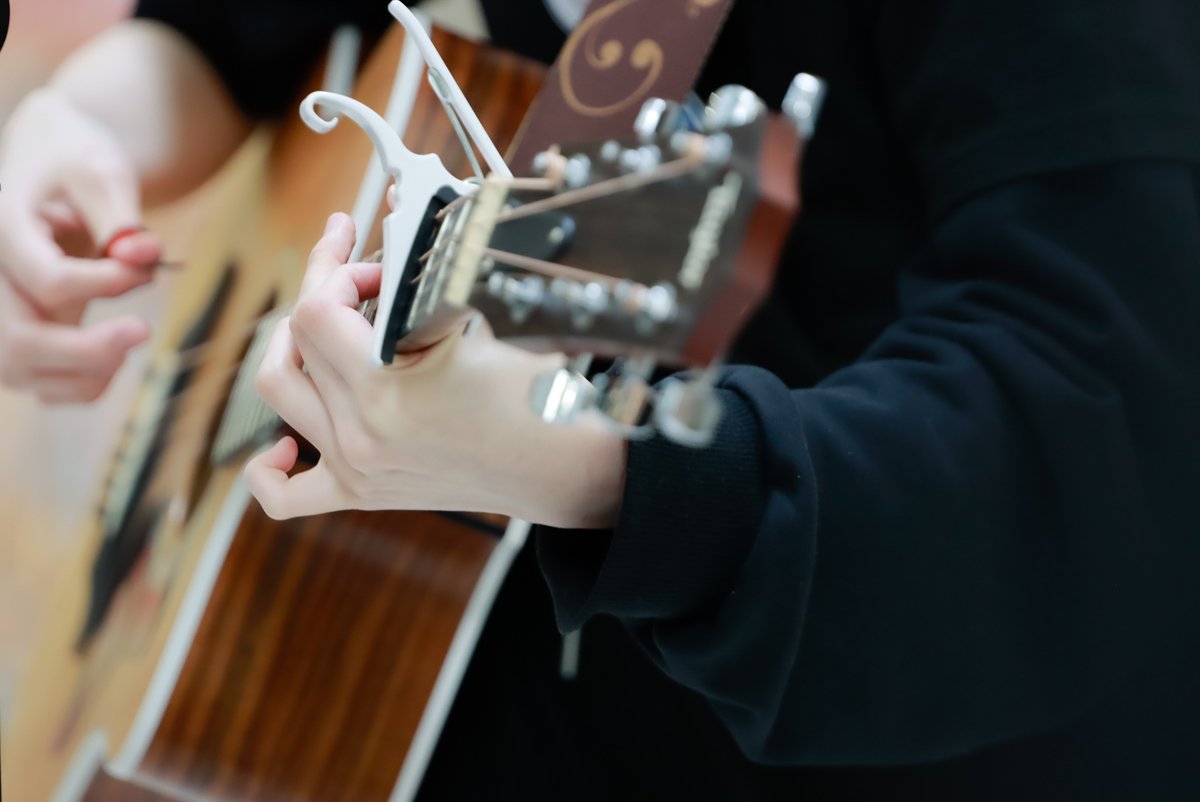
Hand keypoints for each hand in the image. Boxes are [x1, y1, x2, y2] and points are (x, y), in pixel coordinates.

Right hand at [0, 88, 161, 402]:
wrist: (46, 161)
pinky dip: (79, 384)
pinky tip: (113, 358)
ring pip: (21, 370)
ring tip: (131, 336)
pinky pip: (37, 381)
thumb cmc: (72, 161)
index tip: (144, 269)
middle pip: (18, 341)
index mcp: (1, 224)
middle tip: (142, 330)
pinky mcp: (13, 332)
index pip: (46, 278)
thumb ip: (120, 214)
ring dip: (86, 372)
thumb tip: (144, 254)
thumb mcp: (99, 168)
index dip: (104, 283)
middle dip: (87, 349)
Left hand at [245, 213, 626, 527]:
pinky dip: (269, 468)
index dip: (341, 272)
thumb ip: (419, 277)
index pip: (316, 310)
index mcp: (386, 393)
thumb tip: (392, 215)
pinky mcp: (361, 493)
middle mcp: (359, 436)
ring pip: (278, 392)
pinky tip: (283, 443)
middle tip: (367, 278)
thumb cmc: (531, 393)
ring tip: (325, 325)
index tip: (377, 265)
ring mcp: (355, 469)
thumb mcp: (477, 322)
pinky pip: (286, 495)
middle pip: (297, 340)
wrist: (557, 466)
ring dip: (292, 346)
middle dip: (329, 292)